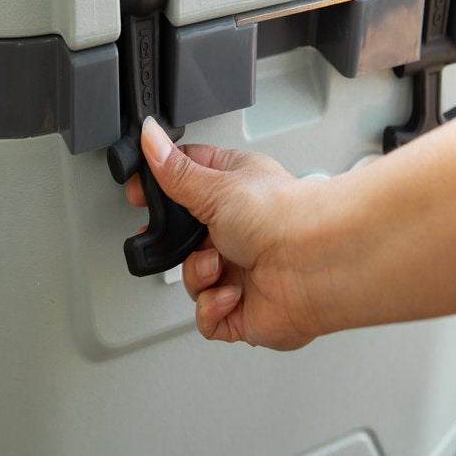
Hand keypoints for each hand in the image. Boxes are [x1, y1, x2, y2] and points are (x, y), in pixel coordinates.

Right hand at [128, 114, 455, 349]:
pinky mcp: (245, 311)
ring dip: (199, 276)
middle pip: (185, 240)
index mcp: (235, 192)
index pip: (187, 184)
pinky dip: (214, 309)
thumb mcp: (215, 186)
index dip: (160, 190)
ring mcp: (242, 272)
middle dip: (176, 245)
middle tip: (177, 241)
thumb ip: (173, 170)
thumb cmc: (283, 217)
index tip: (140, 195)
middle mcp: (239, 232)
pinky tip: (232, 294)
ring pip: (193, 281)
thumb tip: (150, 137)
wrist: (315, 264)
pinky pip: (209, 319)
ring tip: (218, 266)